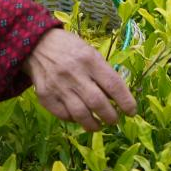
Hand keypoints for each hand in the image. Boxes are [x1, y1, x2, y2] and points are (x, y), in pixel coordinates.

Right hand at [23, 28, 137, 129]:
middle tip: (115, 120)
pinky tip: (80, 118)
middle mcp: (75, 73)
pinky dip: (74, 120)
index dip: (126, 101)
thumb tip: (117, 97)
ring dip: (93, 124)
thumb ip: (102, 72)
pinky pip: (63, 115)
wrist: (38, 45)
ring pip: (80, 113)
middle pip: (97, 102)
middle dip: (110, 116)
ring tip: (99, 125)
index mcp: (90, 59)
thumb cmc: (70, 48)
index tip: (132, 111)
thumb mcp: (90, 52)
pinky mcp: (45, 96)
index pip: (113, 84)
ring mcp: (58, 86)